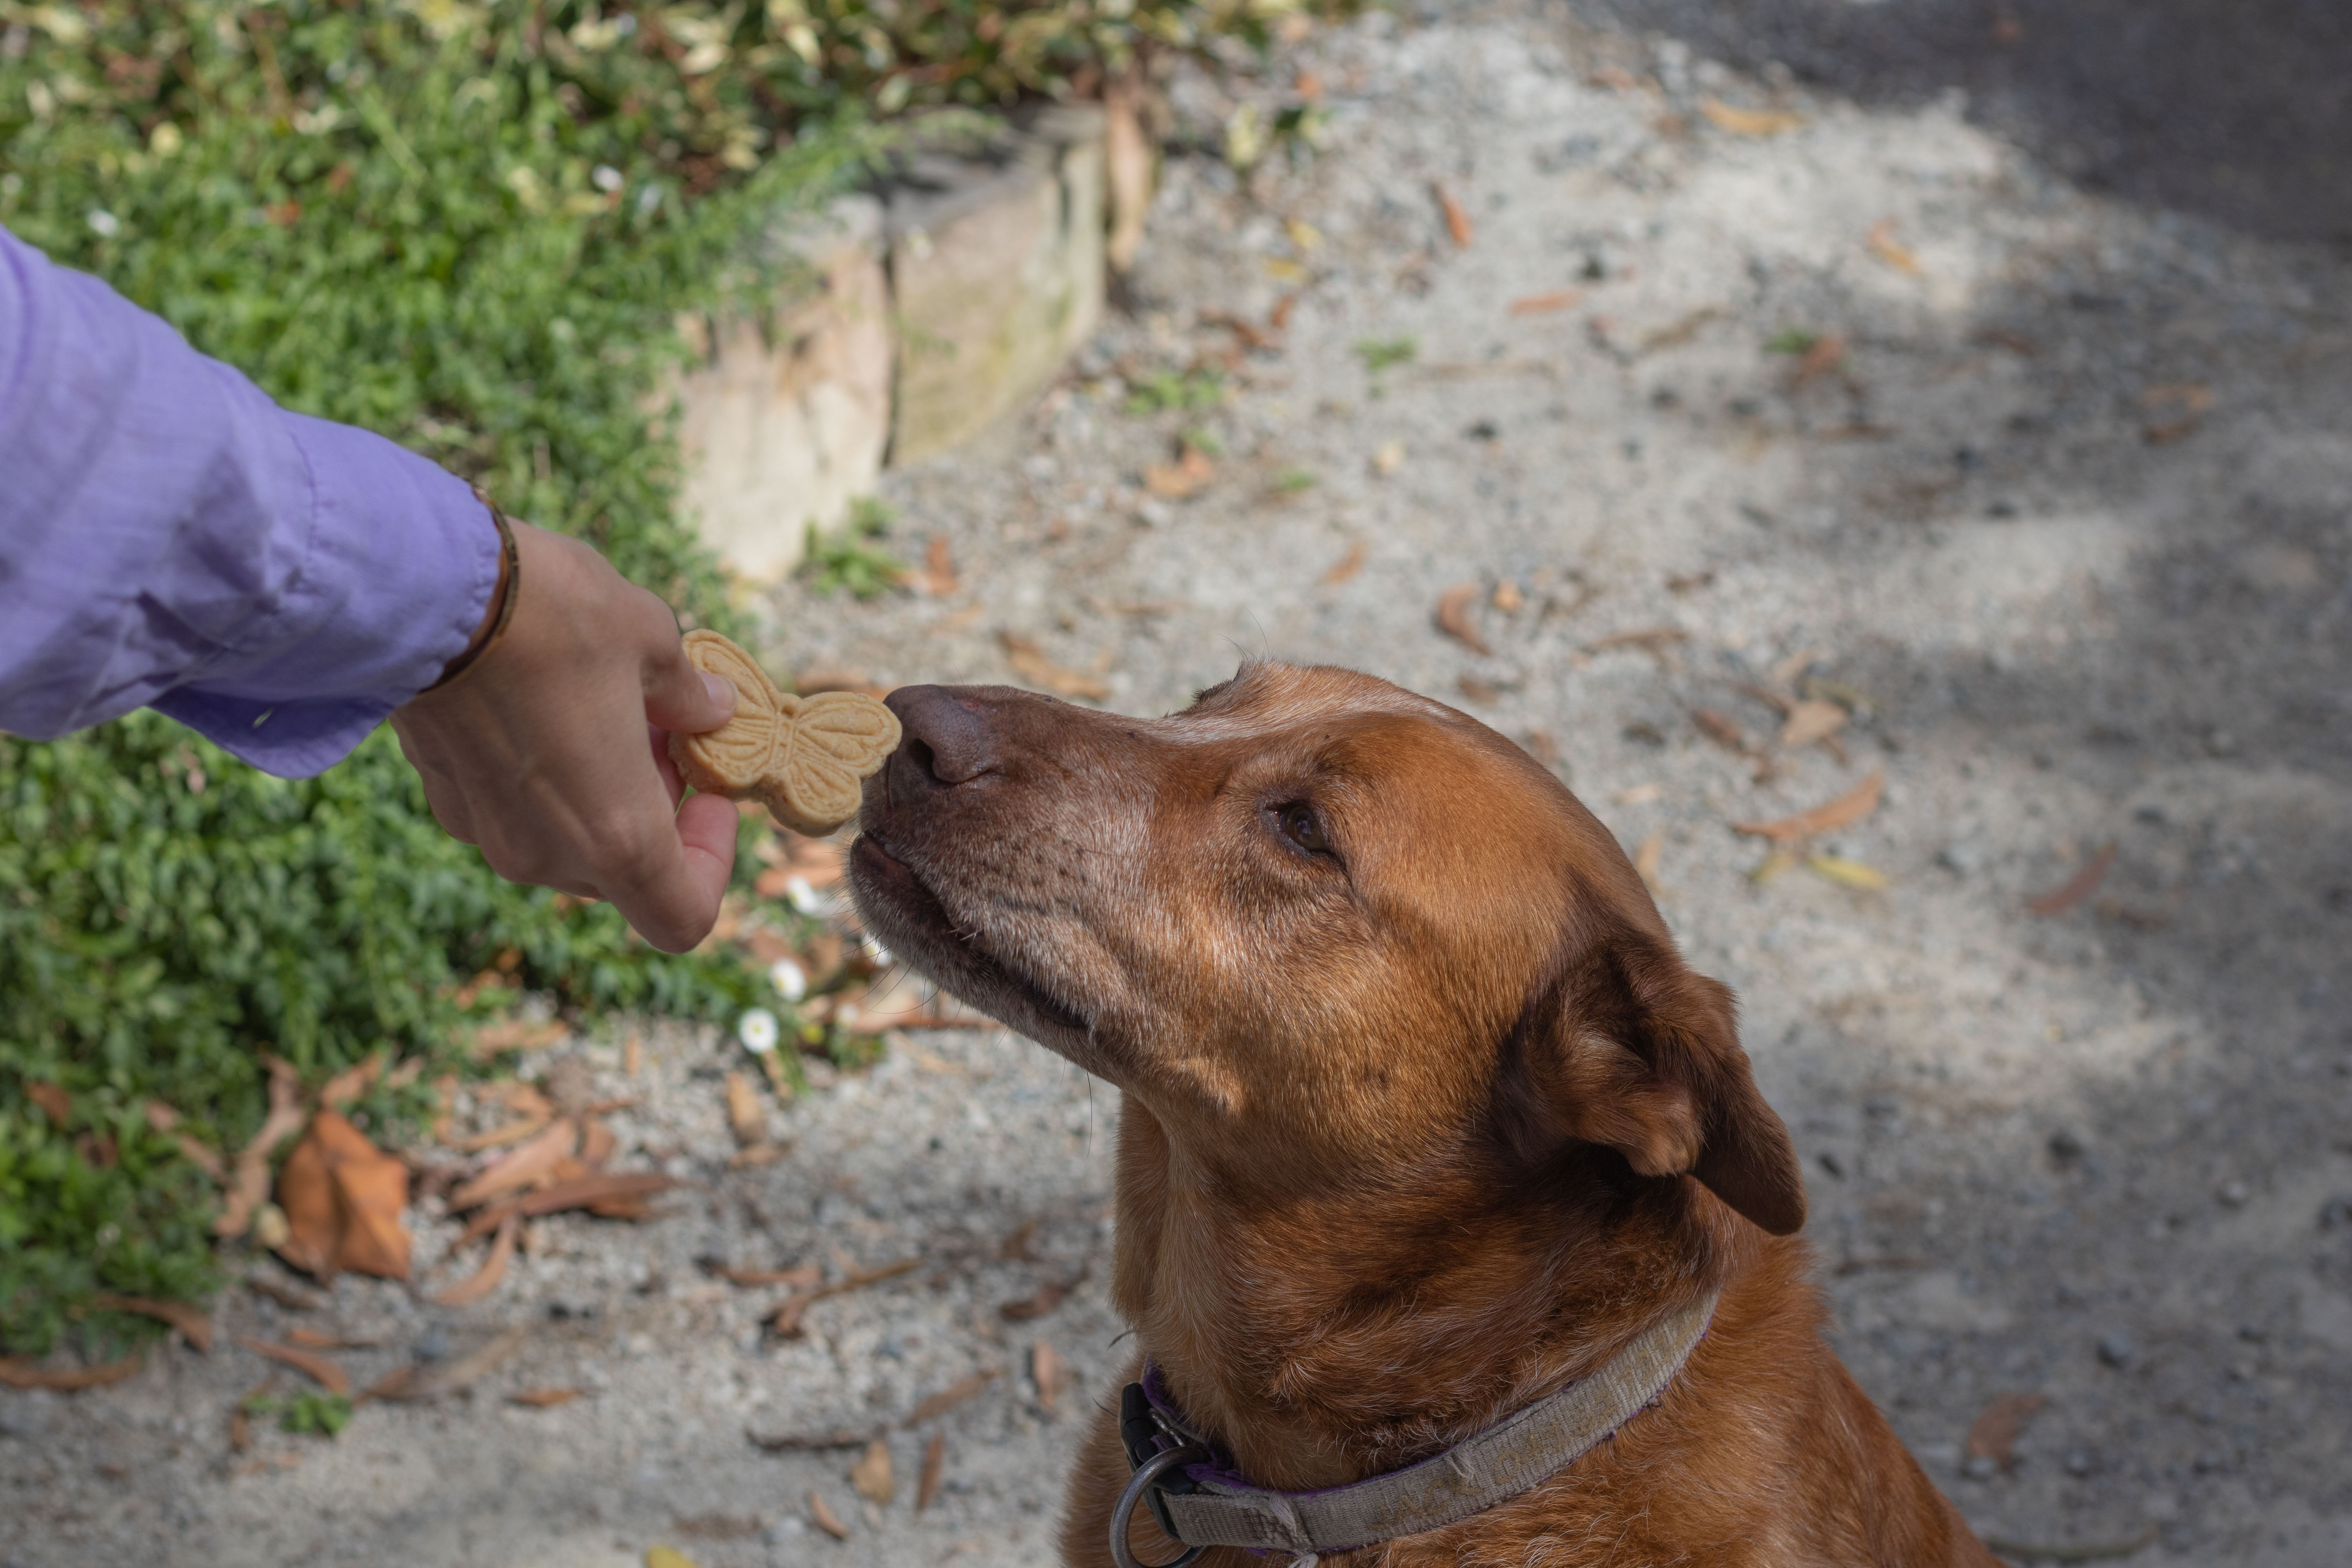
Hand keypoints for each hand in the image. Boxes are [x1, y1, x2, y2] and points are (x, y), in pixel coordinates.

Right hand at [391, 519, 739, 952]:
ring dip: (601, 793)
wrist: (422, 588)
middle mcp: (547, 854)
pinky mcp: (446, 797)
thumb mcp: (651, 640)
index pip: (683, 918)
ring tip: (608, 707)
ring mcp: (488, 832)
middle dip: (657, 811)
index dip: (713, 864)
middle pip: (625, 874)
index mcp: (616, 835)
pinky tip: (548, 704)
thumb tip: (713, 709)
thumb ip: (689, 694)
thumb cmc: (553, 615)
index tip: (710, 794)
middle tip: (664, 731)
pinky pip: (515, 811)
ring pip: (568, 843)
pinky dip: (547, 779)